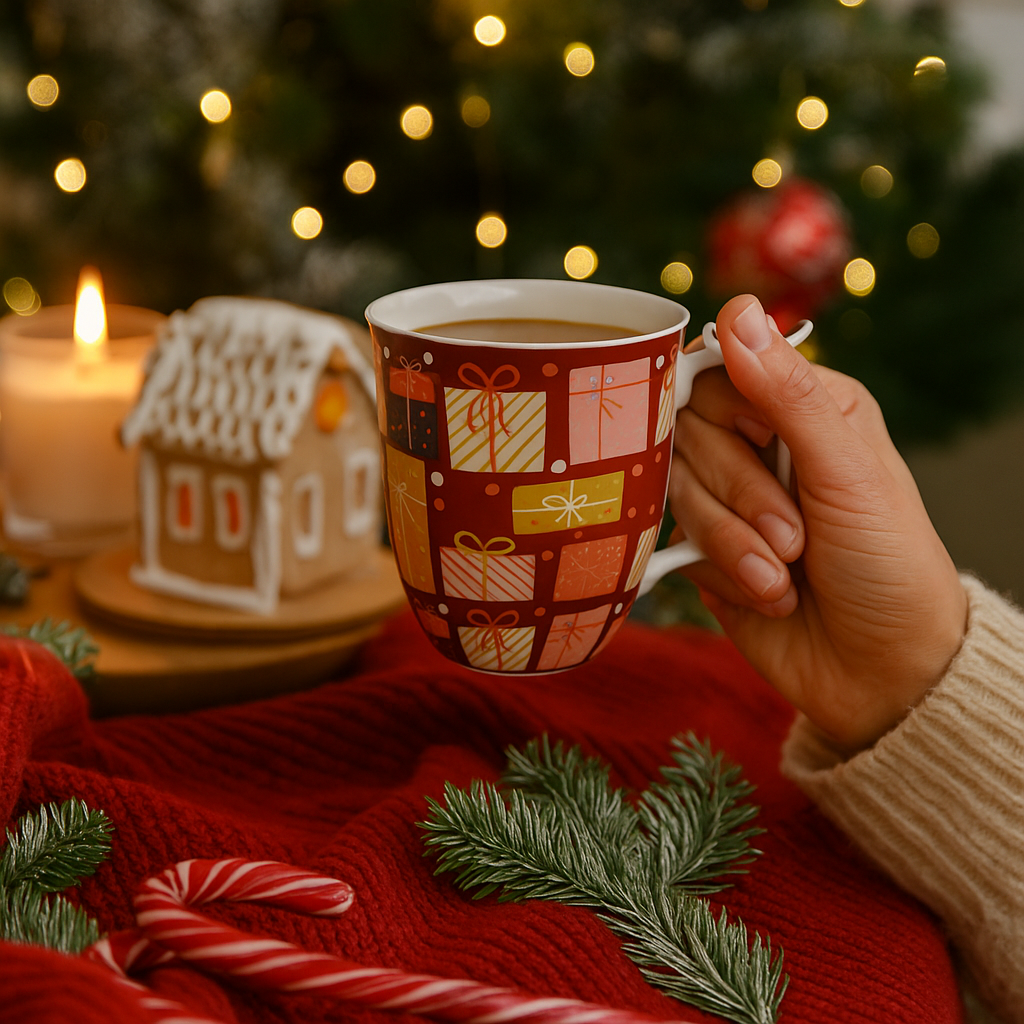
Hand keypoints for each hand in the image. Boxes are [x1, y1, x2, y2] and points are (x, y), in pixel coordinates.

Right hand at [668, 295, 967, 753]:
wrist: (882, 671)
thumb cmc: (889, 564)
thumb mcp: (848, 470)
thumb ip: (787, 393)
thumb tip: (738, 310)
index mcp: (804, 410)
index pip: (719, 374)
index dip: (724, 407)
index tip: (755, 438)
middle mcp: (760, 449)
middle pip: (690, 434)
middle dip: (741, 494)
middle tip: (796, 535)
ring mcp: (728, 503)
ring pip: (679, 492)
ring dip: (736, 543)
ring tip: (787, 577)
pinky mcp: (705, 553)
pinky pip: (676, 543)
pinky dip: (723, 573)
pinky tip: (768, 594)